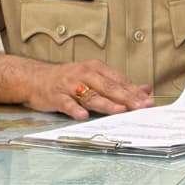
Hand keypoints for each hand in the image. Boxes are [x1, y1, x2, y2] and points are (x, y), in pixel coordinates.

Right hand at [26, 59, 153, 119]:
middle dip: (126, 98)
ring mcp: (69, 85)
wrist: (35, 78)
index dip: (134, 91)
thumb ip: (119, 84)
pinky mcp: (56, 96)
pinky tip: (82, 116)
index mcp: (95, 68)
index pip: (118, 80)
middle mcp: (84, 74)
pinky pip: (67, 103)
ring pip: (90, 95)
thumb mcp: (94, 77)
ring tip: (119, 111)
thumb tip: (145, 89)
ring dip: (106, 104)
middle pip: (108, 87)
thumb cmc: (69, 79)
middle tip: (141, 107)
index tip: (148, 101)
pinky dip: (74, 109)